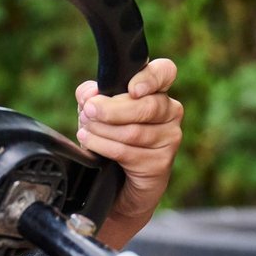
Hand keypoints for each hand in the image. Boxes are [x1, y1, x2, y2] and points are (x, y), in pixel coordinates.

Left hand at [75, 58, 182, 230]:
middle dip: (112, 109)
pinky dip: (103, 146)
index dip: (150, 78)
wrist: (120, 183)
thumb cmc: (112, 138)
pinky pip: (128, 152)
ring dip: (103, 130)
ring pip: (134, 131)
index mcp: (156, 91)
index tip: (132, 89)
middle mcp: (170, 111)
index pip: (165, 72)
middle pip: (147, 105)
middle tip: (90, 110)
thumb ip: (91, 95)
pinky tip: (90, 142)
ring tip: (85, 130)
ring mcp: (170, 138)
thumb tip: (90, 93)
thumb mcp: (97, 112)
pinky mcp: (161, 162)